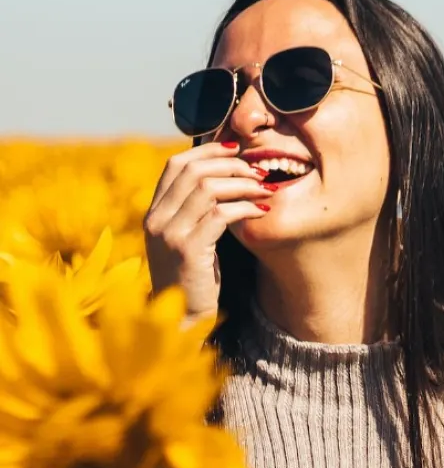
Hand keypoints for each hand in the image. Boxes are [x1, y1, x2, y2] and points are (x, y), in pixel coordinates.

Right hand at [143, 140, 270, 323]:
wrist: (181, 318)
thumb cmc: (194, 275)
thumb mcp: (190, 235)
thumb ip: (197, 208)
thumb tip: (227, 173)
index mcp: (154, 212)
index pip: (176, 164)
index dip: (208, 150)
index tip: (238, 149)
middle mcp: (156, 219)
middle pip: (194, 170)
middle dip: (233, 165)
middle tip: (260, 171)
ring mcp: (169, 234)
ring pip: (209, 188)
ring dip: (244, 184)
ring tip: (266, 189)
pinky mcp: (188, 250)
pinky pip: (221, 214)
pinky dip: (245, 207)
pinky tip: (262, 210)